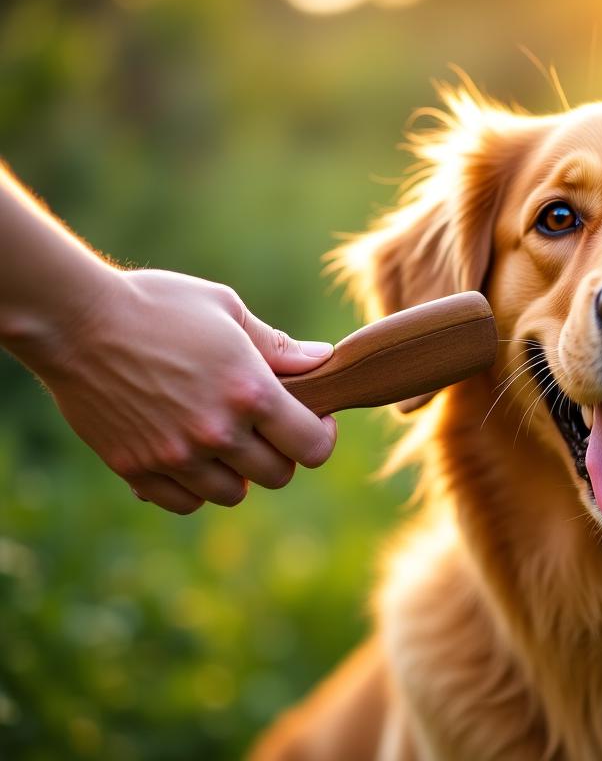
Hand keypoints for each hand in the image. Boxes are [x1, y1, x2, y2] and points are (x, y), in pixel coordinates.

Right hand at [33, 269, 337, 513]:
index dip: (319, 436)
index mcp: (250, 392)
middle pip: (277, 476)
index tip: (311, 420)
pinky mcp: (136, 469)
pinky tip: (187, 454)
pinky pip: (184, 502)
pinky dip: (192, 487)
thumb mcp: (226, 309)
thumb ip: (277, 345)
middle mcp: (217, 432)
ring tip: (222, 440)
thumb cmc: (157, 304)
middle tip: (264, 429)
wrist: (73, 321)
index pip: (312, 447)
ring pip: (231, 494)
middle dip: (279, 454)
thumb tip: (322, 360)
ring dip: (235, 472)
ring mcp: (175, 455)